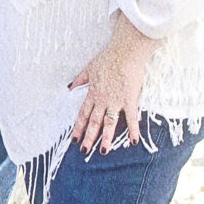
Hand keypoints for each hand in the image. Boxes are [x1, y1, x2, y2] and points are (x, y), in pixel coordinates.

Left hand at [69, 14, 157, 155]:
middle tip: (84, 150)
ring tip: (102, 151)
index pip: (83, 114)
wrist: (125, 52)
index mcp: (92, 93)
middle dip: (88, 137)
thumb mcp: (88, 68)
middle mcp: (102, 100)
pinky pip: (132, 118)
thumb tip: (69, 87)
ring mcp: (116, 101)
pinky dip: (133, 130)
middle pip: (93, 122)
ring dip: (105, 138)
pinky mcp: (130, 99)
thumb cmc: (108, 58)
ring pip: (109, 123)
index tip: (75, 139)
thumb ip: (80, 80)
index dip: (79, 127)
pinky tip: (133, 142)